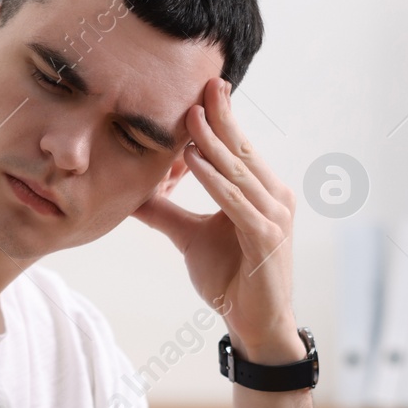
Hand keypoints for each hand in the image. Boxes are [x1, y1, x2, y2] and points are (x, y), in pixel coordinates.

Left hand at [133, 76, 304, 363]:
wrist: (255, 324)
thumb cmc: (231, 280)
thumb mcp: (190, 238)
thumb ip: (166, 212)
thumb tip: (132, 194)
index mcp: (262, 192)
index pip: (238, 148)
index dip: (222, 117)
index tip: (206, 87)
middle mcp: (274, 198)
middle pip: (242, 150)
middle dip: (222, 116)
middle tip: (205, 82)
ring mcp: (273, 217)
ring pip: (238, 172)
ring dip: (213, 144)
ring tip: (191, 116)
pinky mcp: (265, 238)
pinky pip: (236, 203)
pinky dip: (215, 181)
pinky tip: (194, 161)